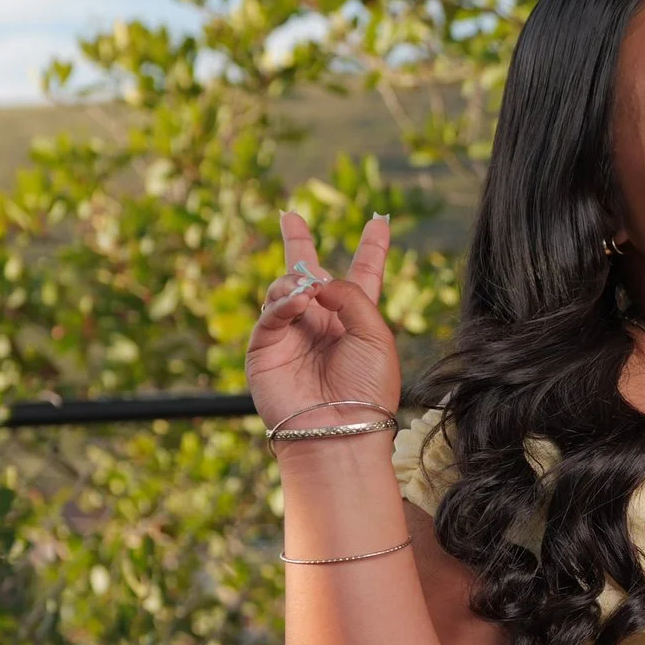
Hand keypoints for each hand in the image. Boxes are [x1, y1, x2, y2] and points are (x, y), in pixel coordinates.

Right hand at [246, 212, 400, 432]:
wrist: (338, 429)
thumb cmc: (367, 389)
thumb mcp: (377, 336)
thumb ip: (352, 296)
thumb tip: (316, 281)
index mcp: (358, 322)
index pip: (364, 278)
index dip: (372, 249)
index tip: (379, 222)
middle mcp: (324, 325)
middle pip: (310, 276)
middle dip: (299, 244)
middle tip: (290, 215)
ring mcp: (293, 336)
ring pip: (285, 290)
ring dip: (295, 281)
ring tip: (306, 290)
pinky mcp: (266, 349)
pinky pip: (270, 315)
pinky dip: (282, 303)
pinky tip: (296, 302)